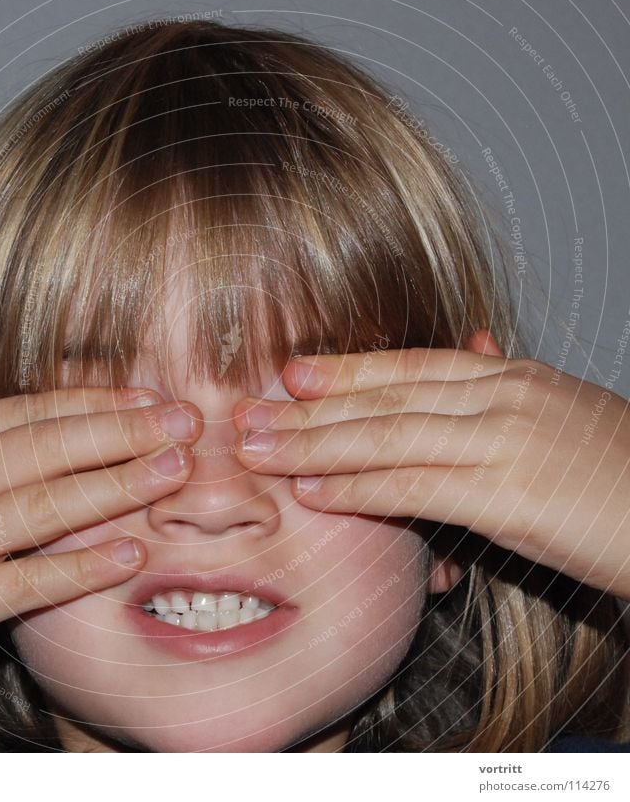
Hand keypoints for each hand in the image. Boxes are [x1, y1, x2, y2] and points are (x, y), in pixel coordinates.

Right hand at [0, 379, 201, 663]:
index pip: (30, 412)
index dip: (95, 402)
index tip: (148, 394)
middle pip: (51, 448)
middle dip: (124, 431)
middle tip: (188, 420)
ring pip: (46, 505)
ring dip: (117, 485)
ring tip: (176, 469)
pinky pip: (22, 582)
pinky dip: (78, 569)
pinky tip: (129, 555)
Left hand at [232, 331, 629, 599]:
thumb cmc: (621, 472)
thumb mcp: (559, 412)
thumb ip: (502, 385)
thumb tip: (470, 343)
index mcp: (509, 377)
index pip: (408, 367)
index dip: (343, 370)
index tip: (289, 374)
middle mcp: (500, 397)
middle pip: (384, 398)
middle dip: (309, 409)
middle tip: (246, 414)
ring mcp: (504, 440)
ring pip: (387, 436)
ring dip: (314, 446)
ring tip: (257, 451)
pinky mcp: (510, 494)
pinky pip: (415, 486)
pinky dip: (358, 488)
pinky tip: (314, 491)